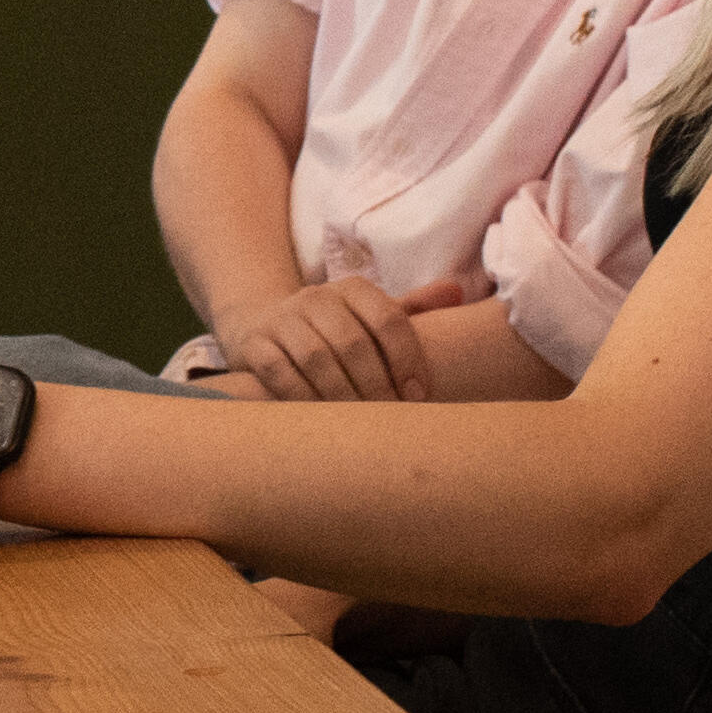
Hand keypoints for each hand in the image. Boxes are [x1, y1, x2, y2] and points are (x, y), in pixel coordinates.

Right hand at [216, 272, 465, 403]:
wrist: (263, 327)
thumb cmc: (334, 330)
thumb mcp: (370, 317)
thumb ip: (412, 309)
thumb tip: (457, 293)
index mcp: (352, 288)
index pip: (388, 318)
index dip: (407, 358)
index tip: (419, 395)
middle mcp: (315, 297)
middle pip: (353, 342)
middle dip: (377, 384)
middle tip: (391, 417)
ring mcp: (281, 319)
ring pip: (317, 358)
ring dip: (343, 395)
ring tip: (361, 424)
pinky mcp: (254, 344)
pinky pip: (281, 372)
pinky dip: (303, 397)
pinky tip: (321, 418)